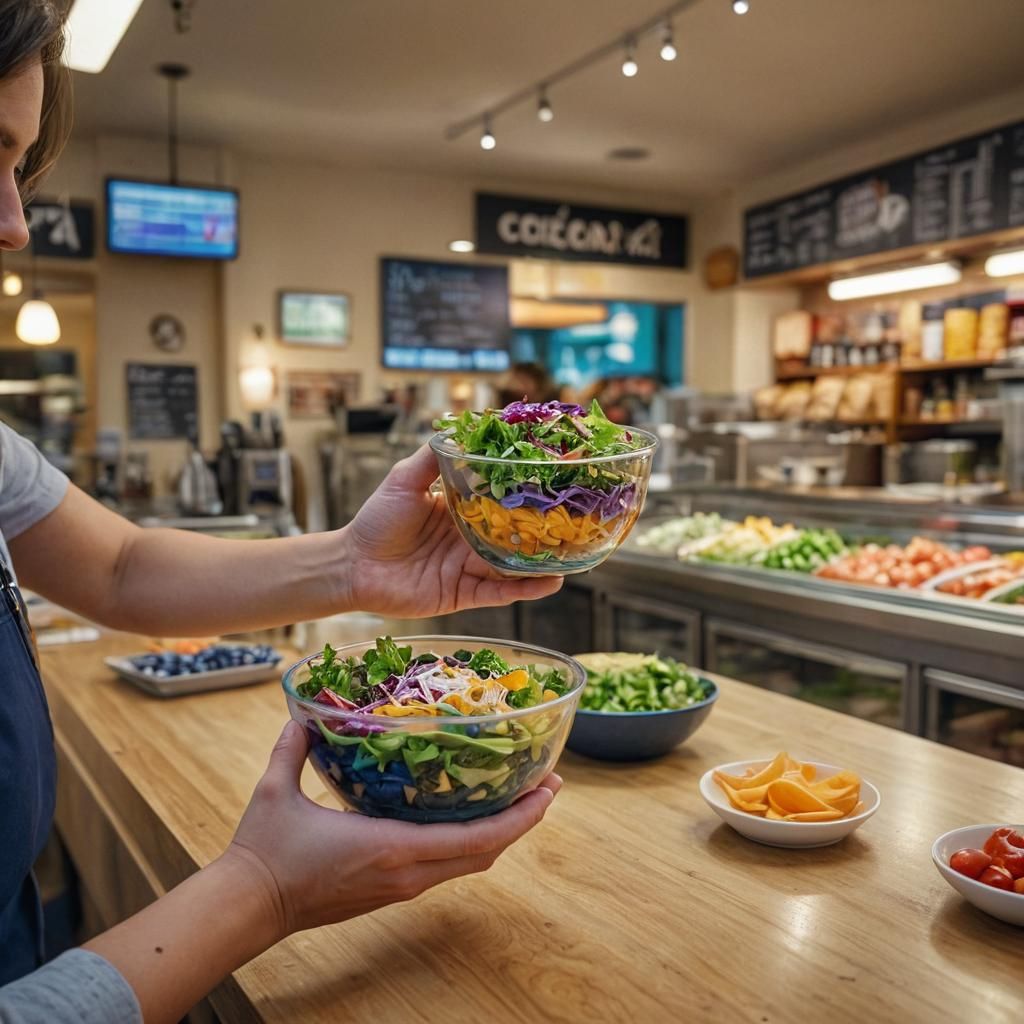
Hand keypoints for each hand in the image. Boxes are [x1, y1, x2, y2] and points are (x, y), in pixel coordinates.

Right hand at [226, 721, 561, 937]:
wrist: (249, 908)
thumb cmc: (266, 851)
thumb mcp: (277, 789)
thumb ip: (294, 745)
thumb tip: (305, 713)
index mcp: (392, 848)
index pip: (476, 839)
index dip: (520, 817)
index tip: (549, 789)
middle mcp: (408, 873)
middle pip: (486, 853)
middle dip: (523, 820)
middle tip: (548, 785)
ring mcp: (403, 887)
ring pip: (471, 863)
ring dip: (502, 833)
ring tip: (522, 798)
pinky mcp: (394, 891)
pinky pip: (449, 867)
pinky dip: (474, 843)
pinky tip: (474, 817)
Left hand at [340, 444, 562, 617]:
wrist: (353, 566)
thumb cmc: (375, 520)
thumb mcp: (405, 480)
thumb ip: (433, 458)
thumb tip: (460, 431)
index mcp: (461, 510)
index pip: (501, 501)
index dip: (526, 494)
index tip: (554, 482)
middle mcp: (471, 539)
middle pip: (514, 535)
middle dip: (544, 530)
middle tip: (577, 521)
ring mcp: (469, 568)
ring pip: (513, 566)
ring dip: (542, 562)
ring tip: (573, 554)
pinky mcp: (463, 594)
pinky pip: (499, 592)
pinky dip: (524, 590)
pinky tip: (550, 583)